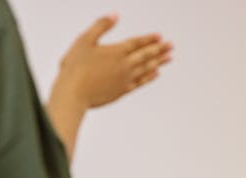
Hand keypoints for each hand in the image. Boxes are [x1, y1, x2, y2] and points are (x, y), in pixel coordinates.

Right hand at [56, 16, 172, 110]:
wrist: (73, 94)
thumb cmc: (75, 67)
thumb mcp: (85, 40)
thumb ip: (101, 26)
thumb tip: (115, 14)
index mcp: (116, 52)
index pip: (137, 43)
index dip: (149, 39)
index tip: (160, 36)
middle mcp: (125, 65)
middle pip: (146, 55)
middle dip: (160, 49)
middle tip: (171, 46)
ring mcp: (125, 79)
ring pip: (146, 69)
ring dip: (158, 62)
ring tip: (169, 58)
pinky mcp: (122, 91)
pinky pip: (141, 82)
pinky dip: (149, 77)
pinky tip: (156, 74)